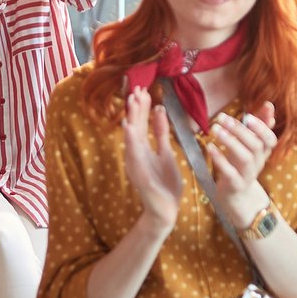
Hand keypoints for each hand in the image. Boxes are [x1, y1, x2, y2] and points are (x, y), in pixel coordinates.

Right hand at [121, 87, 184, 233]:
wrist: (166, 210)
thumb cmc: (165, 183)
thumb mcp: (166, 152)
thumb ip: (161, 133)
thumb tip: (159, 111)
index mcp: (144, 148)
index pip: (141, 123)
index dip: (142, 106)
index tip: (143, 89)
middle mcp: (136, 153)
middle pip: (135, 126)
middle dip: (136, 107)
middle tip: (136, 87)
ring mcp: (136, 164)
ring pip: (132, 137)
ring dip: (132, 118)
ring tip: (131, 100)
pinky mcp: (138, 174)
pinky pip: (134, 155)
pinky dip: (131, 140)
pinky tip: (130, 127)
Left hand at [206, 104, 277, 223]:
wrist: (237, 194)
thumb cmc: (241, 163)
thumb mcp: (251, 144)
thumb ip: (260, 124)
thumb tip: (269, 104)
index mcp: (263, 152)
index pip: (270, 139)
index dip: (262, 128)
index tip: (247, 115)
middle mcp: (258, 163)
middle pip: (255, 145)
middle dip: (239, 130)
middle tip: (222, 117)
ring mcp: (247, 175)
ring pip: (245, 158)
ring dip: (230, 142)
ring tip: (215, 129)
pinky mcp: (235, 184)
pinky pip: (230, 172)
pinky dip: (220, 159)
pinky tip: (210, 147)